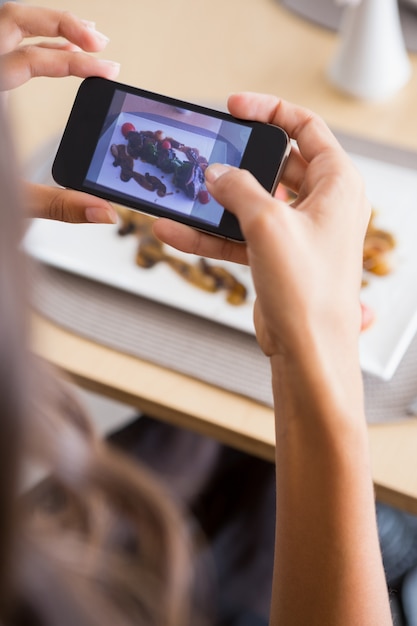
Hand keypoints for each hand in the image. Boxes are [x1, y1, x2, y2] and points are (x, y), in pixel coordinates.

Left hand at [0, 2, 119, 223]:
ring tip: (86, 41)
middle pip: (14, 21)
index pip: (30, 58)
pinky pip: (4, 53)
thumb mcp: (11, 200)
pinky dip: (35, 48)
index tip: (106, 70)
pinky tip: (57, 56)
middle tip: (100, 43)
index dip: (75, 60)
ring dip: (49, 30)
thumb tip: (103, 211)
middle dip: (63, 25)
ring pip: (6, 28)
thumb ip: (59, 205)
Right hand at [154, 92, 370, 358]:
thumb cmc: (309, 290)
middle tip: (209, 154)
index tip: (237, 107)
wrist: (308, 349)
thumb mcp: (268, 223)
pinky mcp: (277, 257)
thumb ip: (239, 189)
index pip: (306, 129)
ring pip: (253, 202)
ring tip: (182, 194)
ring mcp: (298, 232)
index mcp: (337, 184)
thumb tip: (217, 174)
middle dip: (239, 161)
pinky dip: (212, 234)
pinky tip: (177, 232)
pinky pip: (241, 235)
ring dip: (217, 202)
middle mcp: (321, 205)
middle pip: (276, 164)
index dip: (271, 112)